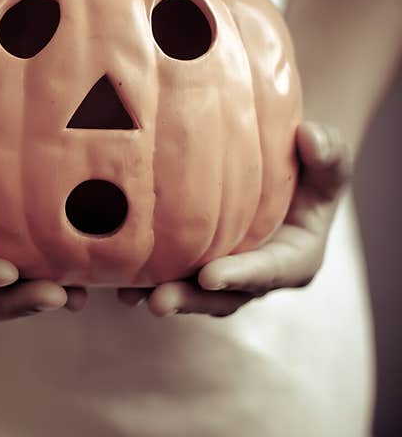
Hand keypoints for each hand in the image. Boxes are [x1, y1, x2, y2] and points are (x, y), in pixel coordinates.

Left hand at [117, 121, 352, 316]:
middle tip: (158, 301)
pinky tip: (110, 272)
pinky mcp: (189, 261)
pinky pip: (165, 272)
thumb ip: (327, 154)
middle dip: (189, 300)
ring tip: (127, 295)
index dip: (240, 277)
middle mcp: (252, 276)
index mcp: (290, 260)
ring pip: (187, 290)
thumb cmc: (308, 168)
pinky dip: (141, 275)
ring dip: (158, 293)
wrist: (279, 173)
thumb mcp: (327, 161)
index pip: (268, 273)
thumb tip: (308, 135)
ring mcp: (218, 272)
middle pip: (220, 297)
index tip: (211, 276)